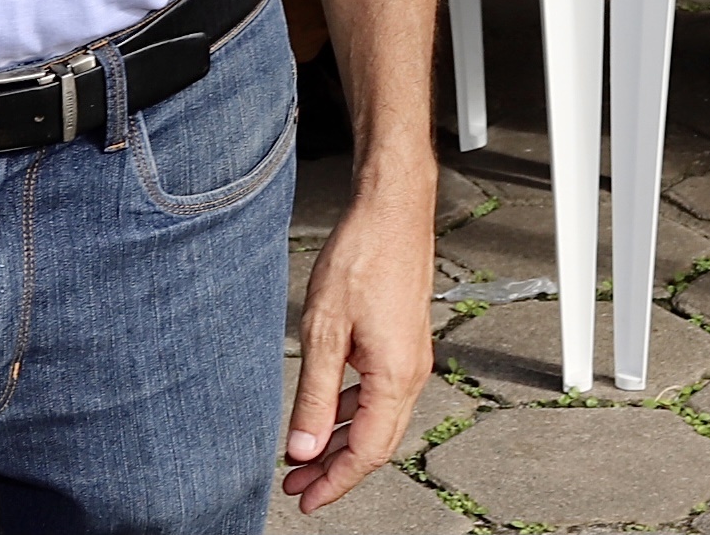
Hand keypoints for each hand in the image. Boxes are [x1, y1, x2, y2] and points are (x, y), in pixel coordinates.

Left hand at [283, 176, 437, 509]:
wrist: (391, 209)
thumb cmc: (365, 255)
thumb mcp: (324, 331)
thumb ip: (315, 396)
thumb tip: (305, 447)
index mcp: (396, 375)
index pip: (367, 452)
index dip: (335, 482)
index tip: (306, 499)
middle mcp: (411, 371)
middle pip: (376, 442)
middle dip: (336, 469)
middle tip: (298, 485)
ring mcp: (410, 356)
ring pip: (377, 419)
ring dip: (342, 442)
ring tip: (305, 455)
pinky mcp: (403, 341)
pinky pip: (379, 393)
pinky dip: (352, 412)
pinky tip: (329, 413)